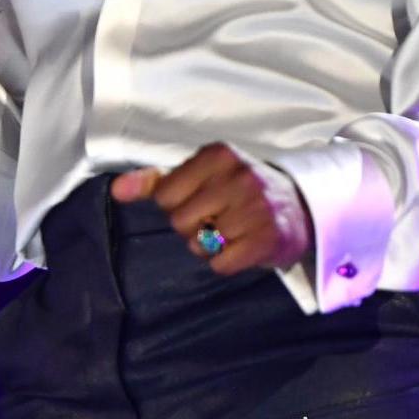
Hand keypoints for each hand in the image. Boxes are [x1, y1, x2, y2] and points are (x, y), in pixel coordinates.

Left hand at [111, 144, 313, 275]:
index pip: (165, 195)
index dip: (177, 204)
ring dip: (210, 245)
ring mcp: (256, 208)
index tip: (202, 198)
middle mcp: (239, 177)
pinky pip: (221, 264)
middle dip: (193, 226)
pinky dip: (227, 261)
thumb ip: (155, 180)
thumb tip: (117, 189)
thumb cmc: (241, 190)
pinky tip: (243, 245)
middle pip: (179, 222)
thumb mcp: (201, 174)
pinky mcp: (268, 238)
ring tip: (232, 230)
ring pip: (199, 244)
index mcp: (218, 155)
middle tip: (219, 217)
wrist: (301, 207)